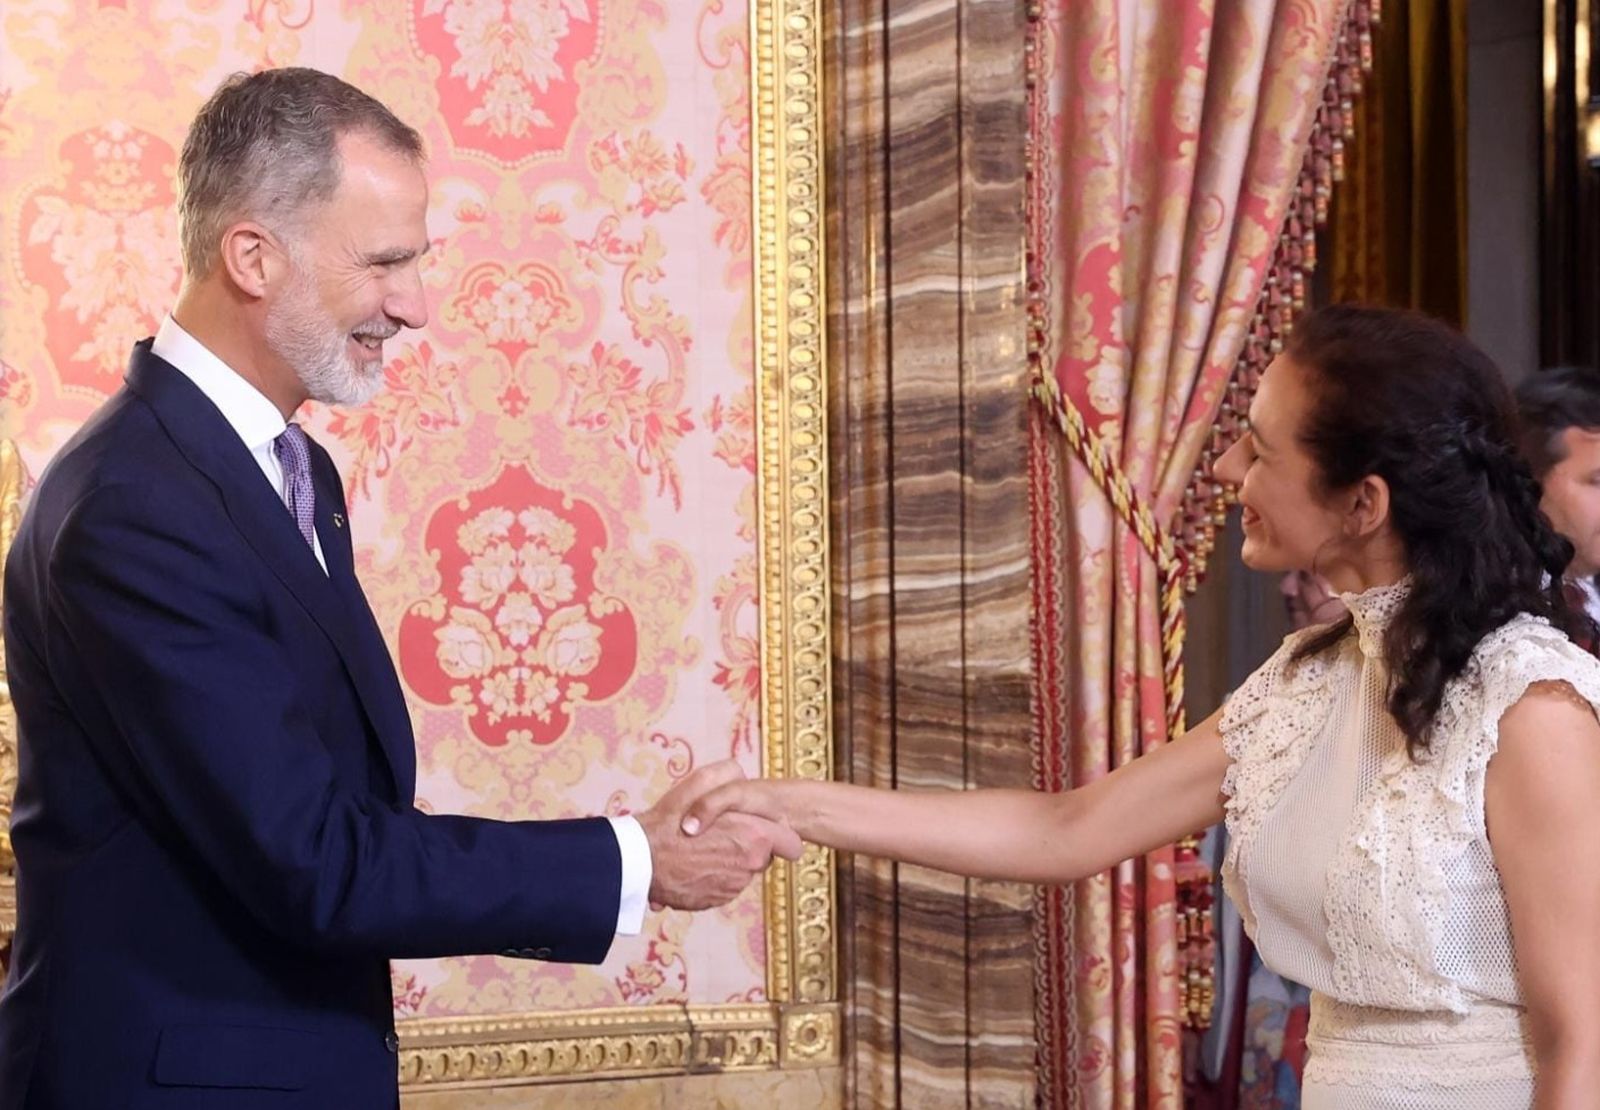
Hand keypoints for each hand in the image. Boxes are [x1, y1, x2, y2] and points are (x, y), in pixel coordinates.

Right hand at [635, 760, 801, 911]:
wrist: (639, 861)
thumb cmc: (668, 822)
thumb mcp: (698, 782)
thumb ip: (727, 773)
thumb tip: (742, 772)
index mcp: (755, 837)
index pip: (792, 844)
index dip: (781, 836)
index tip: (767, 831)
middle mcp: (750, 865)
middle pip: (765, 857)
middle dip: (750, 846)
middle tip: (722, 834)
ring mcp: (734, 887)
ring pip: (743, 872)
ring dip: (730, 861)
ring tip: (702, 848)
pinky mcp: (717, 901)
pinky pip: (725, 886)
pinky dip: (714, 877)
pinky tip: (693, 864)